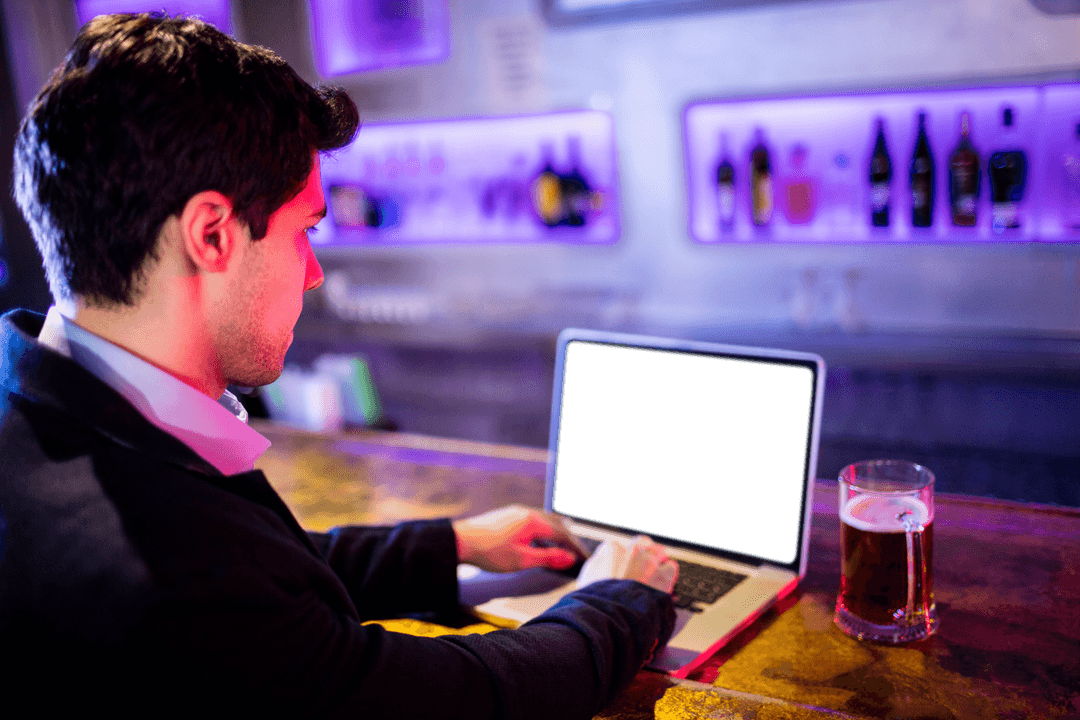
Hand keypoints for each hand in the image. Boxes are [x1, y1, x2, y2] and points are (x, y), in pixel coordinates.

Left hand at [452, 505, 587, 572]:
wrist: (459, 541)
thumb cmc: (489, 552)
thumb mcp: (522, 560)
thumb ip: (548, 558)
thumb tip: (569, 558)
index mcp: (534, 521)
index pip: (563, 533)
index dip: (575, 546)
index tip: (584, 557)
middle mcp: (527, 512)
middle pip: (556, 523)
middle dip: (569, 537)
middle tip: (577, 551)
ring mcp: (516, 512)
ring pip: (544, 520)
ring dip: (556, 533)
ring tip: (562, 546)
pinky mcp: (507, 516)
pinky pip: (533, 520)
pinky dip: (543, 531)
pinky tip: (539, 541)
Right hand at [576, 535, 677, 594]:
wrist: (613, 616)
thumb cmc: (598, 600)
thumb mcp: (587, 577)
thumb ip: (597, 562)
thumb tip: (603, 558)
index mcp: (613, 550)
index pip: (620, 546)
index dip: (622, 558)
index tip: (623, 566)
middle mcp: (633, 551)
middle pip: (642, 542)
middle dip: (643, 551)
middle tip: (642, 564)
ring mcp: (650, 562)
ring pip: (659, 552)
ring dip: (657, 561)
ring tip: (654, 573)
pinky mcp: (664, 576)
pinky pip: (671, 567)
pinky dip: (668, 573)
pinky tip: (663, 581)